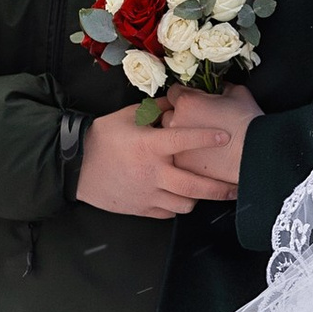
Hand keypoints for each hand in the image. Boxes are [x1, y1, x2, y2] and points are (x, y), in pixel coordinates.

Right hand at [76, 90, 252, 216]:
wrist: (75, 166)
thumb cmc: (103, 137)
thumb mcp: (127, 116)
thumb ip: (156, 109)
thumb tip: (179, 99)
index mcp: (150, 146)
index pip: (184, 141)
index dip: (207, 137)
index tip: (227, 136)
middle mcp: (153, 173)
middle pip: (195, 186)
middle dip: (221, 188)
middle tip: (237, 186)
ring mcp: (148, 194)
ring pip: (185, 204)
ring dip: (198, 197)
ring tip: (206, 190)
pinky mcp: (142, 209)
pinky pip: (169, 212)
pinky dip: (178, 205)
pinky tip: (182, 197)